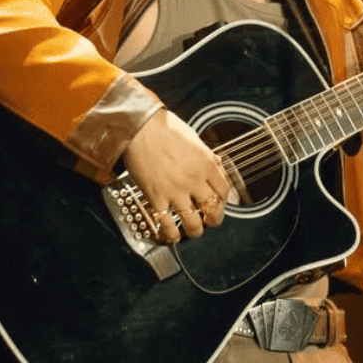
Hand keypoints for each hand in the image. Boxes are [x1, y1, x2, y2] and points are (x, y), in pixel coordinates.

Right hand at [121, 108, 230, 242]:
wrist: (138, 127)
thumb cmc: (164, 128)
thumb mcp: (194, 139)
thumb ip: (206, 156)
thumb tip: (215, 166)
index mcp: (206, 164)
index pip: (224, 191)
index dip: (223, 201)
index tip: (219, 203)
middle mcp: (194, 179)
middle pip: (213, 210)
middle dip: (214, 219)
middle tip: (210, 220)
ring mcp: (175, 190)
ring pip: (193, 223)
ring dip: (196, 231)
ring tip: (194, 231)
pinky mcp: (156, 197)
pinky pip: (167, 224)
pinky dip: (172, 235)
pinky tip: (173, 236)